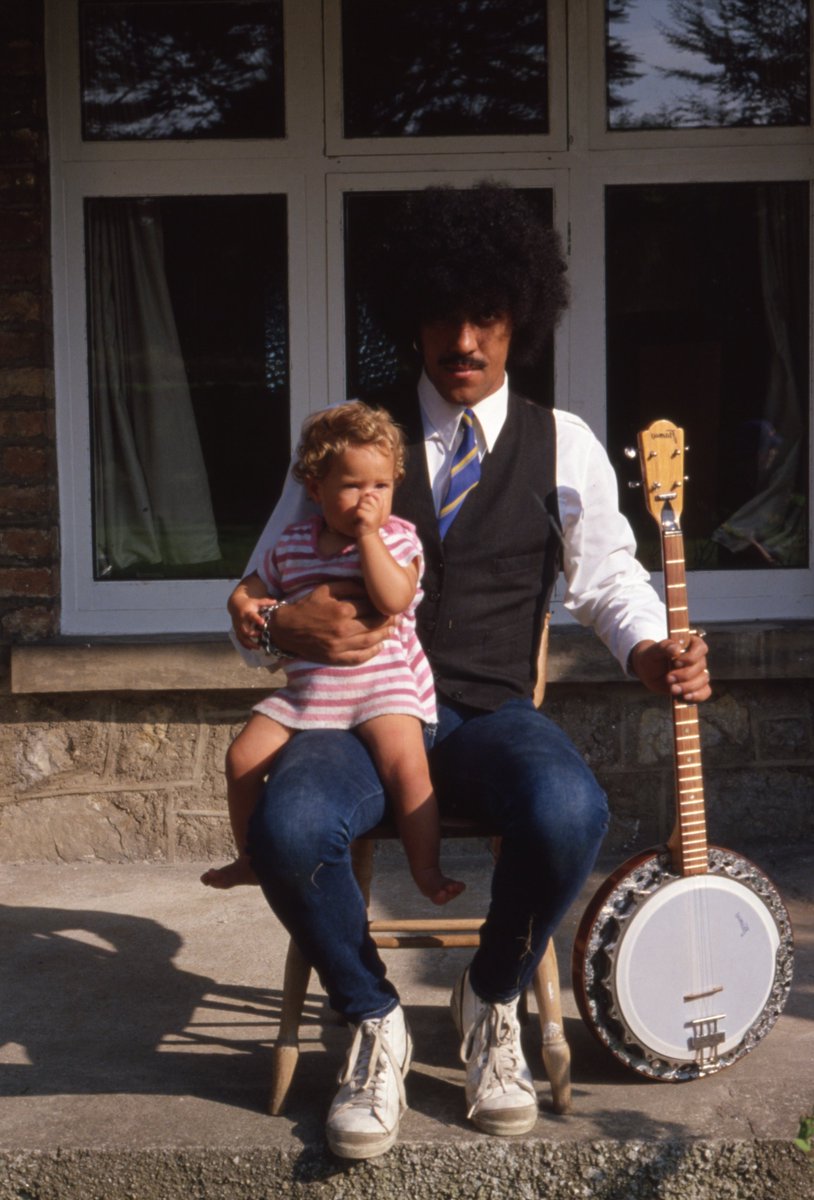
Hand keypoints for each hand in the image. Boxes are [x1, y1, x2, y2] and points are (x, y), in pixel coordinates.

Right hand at [228, 588, 274, 649]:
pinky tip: (252, 648)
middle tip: (261, 636)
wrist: (235, 605)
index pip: (252, 616)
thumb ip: (266, 602)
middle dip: (253, 634)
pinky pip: (240, 640)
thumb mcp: (256, 602)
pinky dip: (245, 645)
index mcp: (247, 612)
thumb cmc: (249, 604)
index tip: (263, 623)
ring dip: (249, 643)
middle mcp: (241, 621)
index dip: (256, 619)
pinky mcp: (237, 631)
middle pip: (246, 630)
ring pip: (242, 637)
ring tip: (258, 647)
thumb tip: (276, 602)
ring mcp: (238, 627)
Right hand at [272, 579, 393, 664]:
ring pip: (370, 641)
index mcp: (342, 610)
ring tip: (393, 630)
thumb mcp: (326, 589)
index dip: (384, 606)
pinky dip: (372, 653)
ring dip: (385, 635)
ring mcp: (339, 645)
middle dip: (389, 620)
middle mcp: (343, 629)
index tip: (391, 604)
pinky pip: (359, 657)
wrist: (286, 628)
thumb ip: (348, 586)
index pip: (371, 607)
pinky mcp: (335, 657)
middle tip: (398, 617)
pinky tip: (380, 646)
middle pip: (374, 624)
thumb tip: (368, 588)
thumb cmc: (307, 606)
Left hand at [353, 492, 385, 536]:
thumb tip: (366, 493)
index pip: (377, 496)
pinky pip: (358, 512)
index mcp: (380, 509)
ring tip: (360, 518)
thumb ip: (369, 503)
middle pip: (367, 499)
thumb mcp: (370, 512)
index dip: (371, 496)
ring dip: (357, 512)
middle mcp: (378, 511)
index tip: (367, 504)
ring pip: (361, 505)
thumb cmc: (366, 524)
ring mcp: (374, 515)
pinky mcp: (368, 519)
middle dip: (361, 505)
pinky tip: (357, 521)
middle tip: (362, 514)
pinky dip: (355, 517)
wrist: (368, 538)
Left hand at [630, 633, 710, 702]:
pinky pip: (705, 692)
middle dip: (684, 675)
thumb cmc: (652, 657)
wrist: (648, 671)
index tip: (676, 662)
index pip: (701, 648)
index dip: (691, 657)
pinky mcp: (697, 686)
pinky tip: (684, 697)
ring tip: (672, 689)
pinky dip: (696, 696)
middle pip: (701, 666)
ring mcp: (698, 673)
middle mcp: (697, 658)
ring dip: (688, 687)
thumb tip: (676, 648)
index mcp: (690, 644)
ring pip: (703, 680)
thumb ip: (664, 647)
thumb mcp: (654, 651)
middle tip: (668, 678)